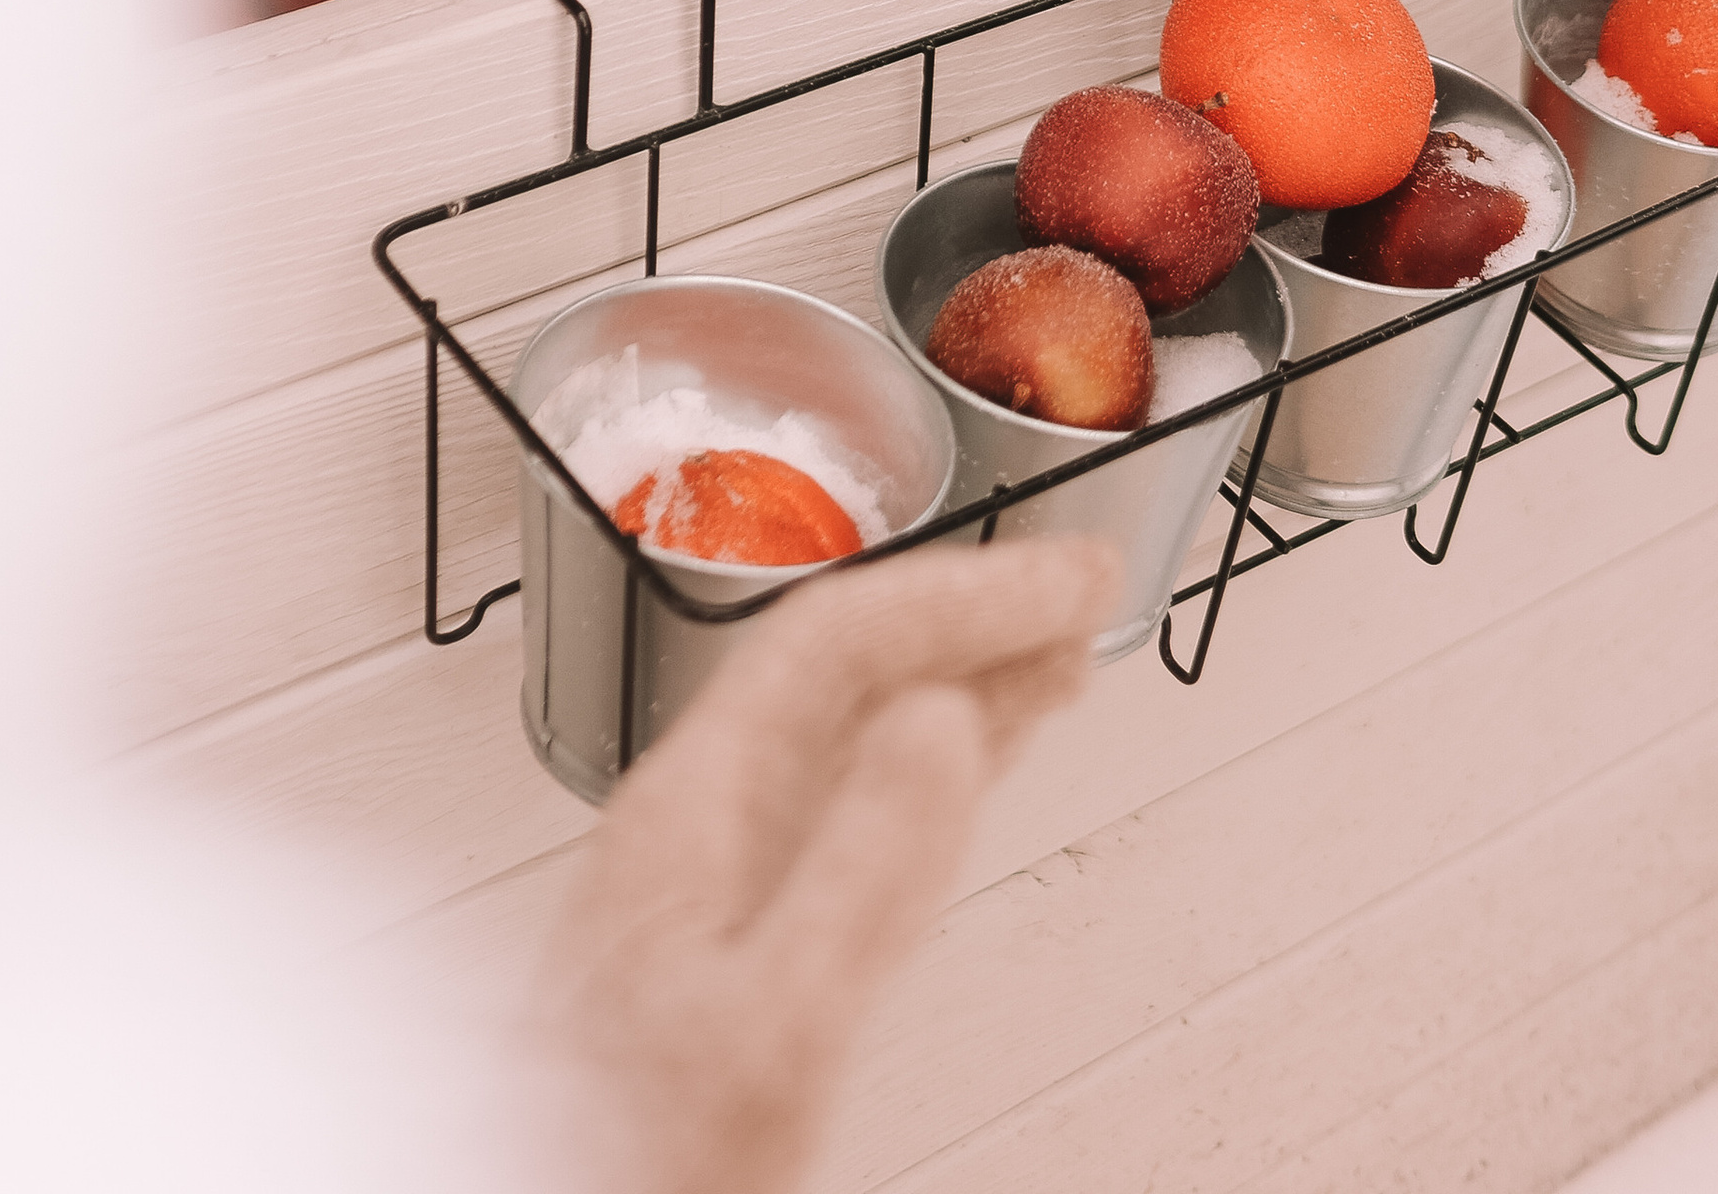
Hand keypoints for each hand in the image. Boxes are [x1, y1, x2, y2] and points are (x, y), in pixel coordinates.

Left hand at [528, 535, 1117, 1193]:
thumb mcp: (774, 1018)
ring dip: (963, 674)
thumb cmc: (635, 1160)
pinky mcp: (746, 931)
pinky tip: (973, 767)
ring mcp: (723, 871)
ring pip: (857, 728)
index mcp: (697, 807)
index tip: (1061, 582)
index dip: (959, 598)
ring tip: (1059, 647)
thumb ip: (860, 868)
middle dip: (971, 612)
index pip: (837, 643)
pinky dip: (935, 762)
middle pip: (848, 665)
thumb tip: (942, 720)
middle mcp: (705, 817)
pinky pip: (855, 800)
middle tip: (1083, 581)